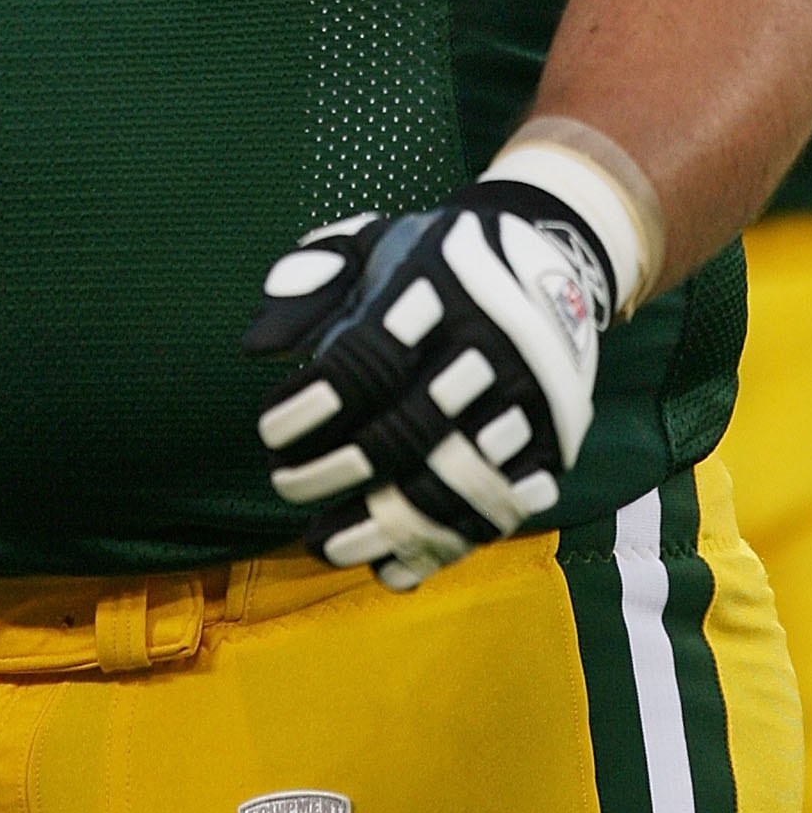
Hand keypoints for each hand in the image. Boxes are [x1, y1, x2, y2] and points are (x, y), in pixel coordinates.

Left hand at [244, 180, 612, 589]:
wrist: (556, 254)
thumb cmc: (439, 258)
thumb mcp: (377, 245)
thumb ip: (314, 281)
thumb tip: (256, 346)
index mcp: (440, 286)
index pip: (369, 360)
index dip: (312, 406)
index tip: (270, 433)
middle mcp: (491, 343)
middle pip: (409, 428)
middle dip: (336, 470)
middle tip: (285, 485)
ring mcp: (528, 398)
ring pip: (453, 481)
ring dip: (382, 525)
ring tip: (323, 544)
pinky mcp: (554, 440)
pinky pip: (499, 508)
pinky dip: (442, 545)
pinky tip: (391, 567)